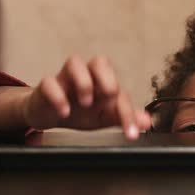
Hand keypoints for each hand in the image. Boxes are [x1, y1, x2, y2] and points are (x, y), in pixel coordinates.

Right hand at [22, 56, 150, 139]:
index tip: (131, 132)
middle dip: (107, 77)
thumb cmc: (80, 111)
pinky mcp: (47, 86)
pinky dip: (58, 96)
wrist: (50, 116)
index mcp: (103, 82)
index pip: (120, 91)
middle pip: (100, 61)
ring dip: (83, 82)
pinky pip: (49, 82)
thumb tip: (147, 122)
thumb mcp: (104, 116)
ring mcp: (65, 79)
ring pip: (74, 63)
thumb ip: (124, 117)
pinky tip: (64, 111)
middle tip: (109, 96)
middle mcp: (86, 76)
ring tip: (86, 102)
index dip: (128, 112)